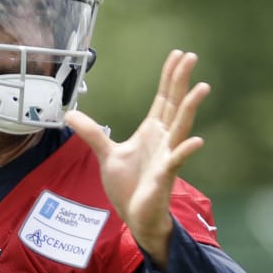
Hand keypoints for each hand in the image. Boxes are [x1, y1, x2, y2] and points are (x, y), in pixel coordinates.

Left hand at [66, 50, 209, 264]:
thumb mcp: (106, 154)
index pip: (163, 98)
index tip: (178, 55)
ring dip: (191, 108)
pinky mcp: (164, 176)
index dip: (169, 77)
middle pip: (175, 105)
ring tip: (202, 87)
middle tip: (191, 57)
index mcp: (152, 131)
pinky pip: (176, 161)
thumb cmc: (127, 187)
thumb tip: (70, 114)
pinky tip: (195, 141)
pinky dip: (185, 151)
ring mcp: (166, 156)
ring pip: (181, 128)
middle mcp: (163, 140)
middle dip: (181, 81)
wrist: (135, 217)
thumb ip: (92, 133)